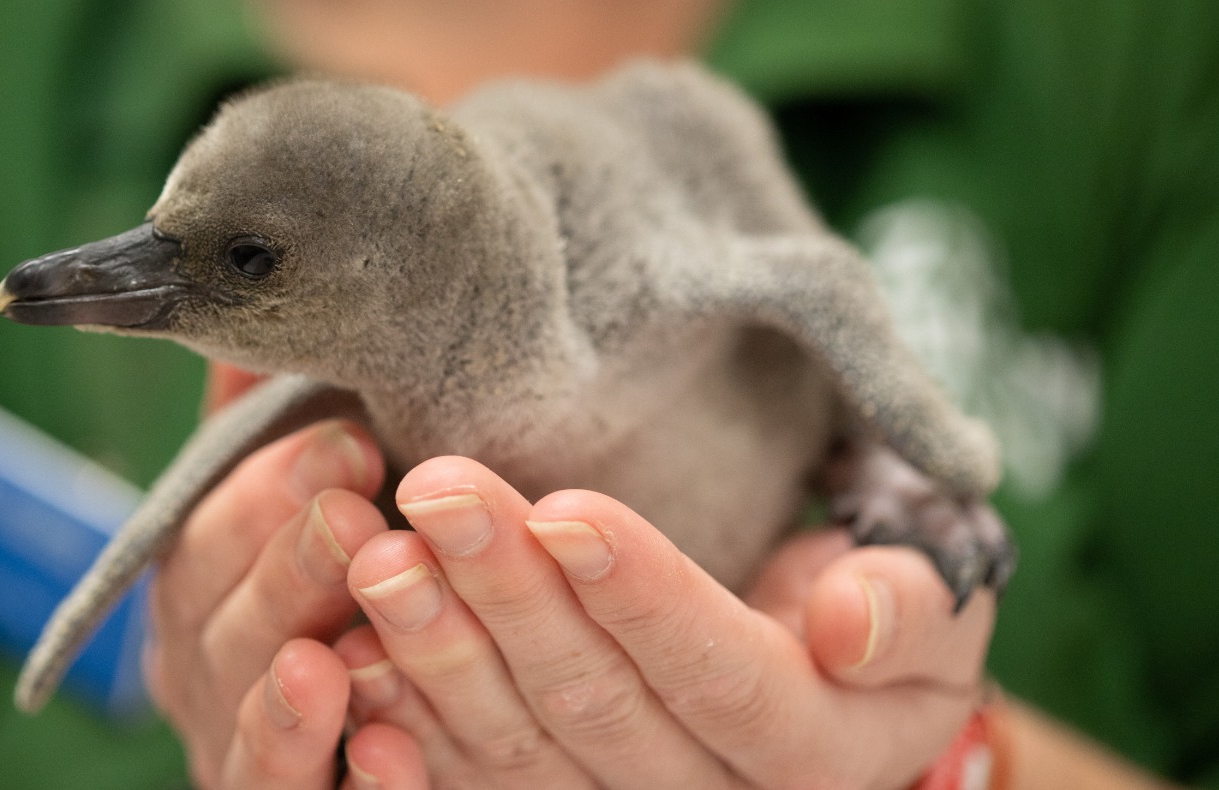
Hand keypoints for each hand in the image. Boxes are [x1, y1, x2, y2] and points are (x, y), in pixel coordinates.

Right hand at [144, 415, 407, 788]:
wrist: (362, 717)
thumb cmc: (331, 575)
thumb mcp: (300, 496)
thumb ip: (269, 424)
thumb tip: (246, 321)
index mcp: (202, 584)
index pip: (213, 534)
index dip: (272, 489)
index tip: (352, 439)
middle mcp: (208, 669)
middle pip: (230, 625)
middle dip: (291, 569)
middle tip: (359, 522)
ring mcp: (240, 750)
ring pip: (255, 723)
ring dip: (291, 694)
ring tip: (330, 659)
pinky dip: (352, 783)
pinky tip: (389, 755)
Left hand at [337, 456, 994, 788]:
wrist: (820, 667)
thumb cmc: (877, 603)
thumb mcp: (930, 592)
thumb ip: (910, 606)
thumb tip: (851, 621)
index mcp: (812, 747)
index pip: (722, 674)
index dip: (645, 595)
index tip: (567, 508)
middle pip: (599, 706)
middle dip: (512, 597)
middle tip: (436, 493)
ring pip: (519, 749)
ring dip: (439, 654)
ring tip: (376, 555)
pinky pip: (474, 783)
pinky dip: (404, 733)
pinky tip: (345, 668)